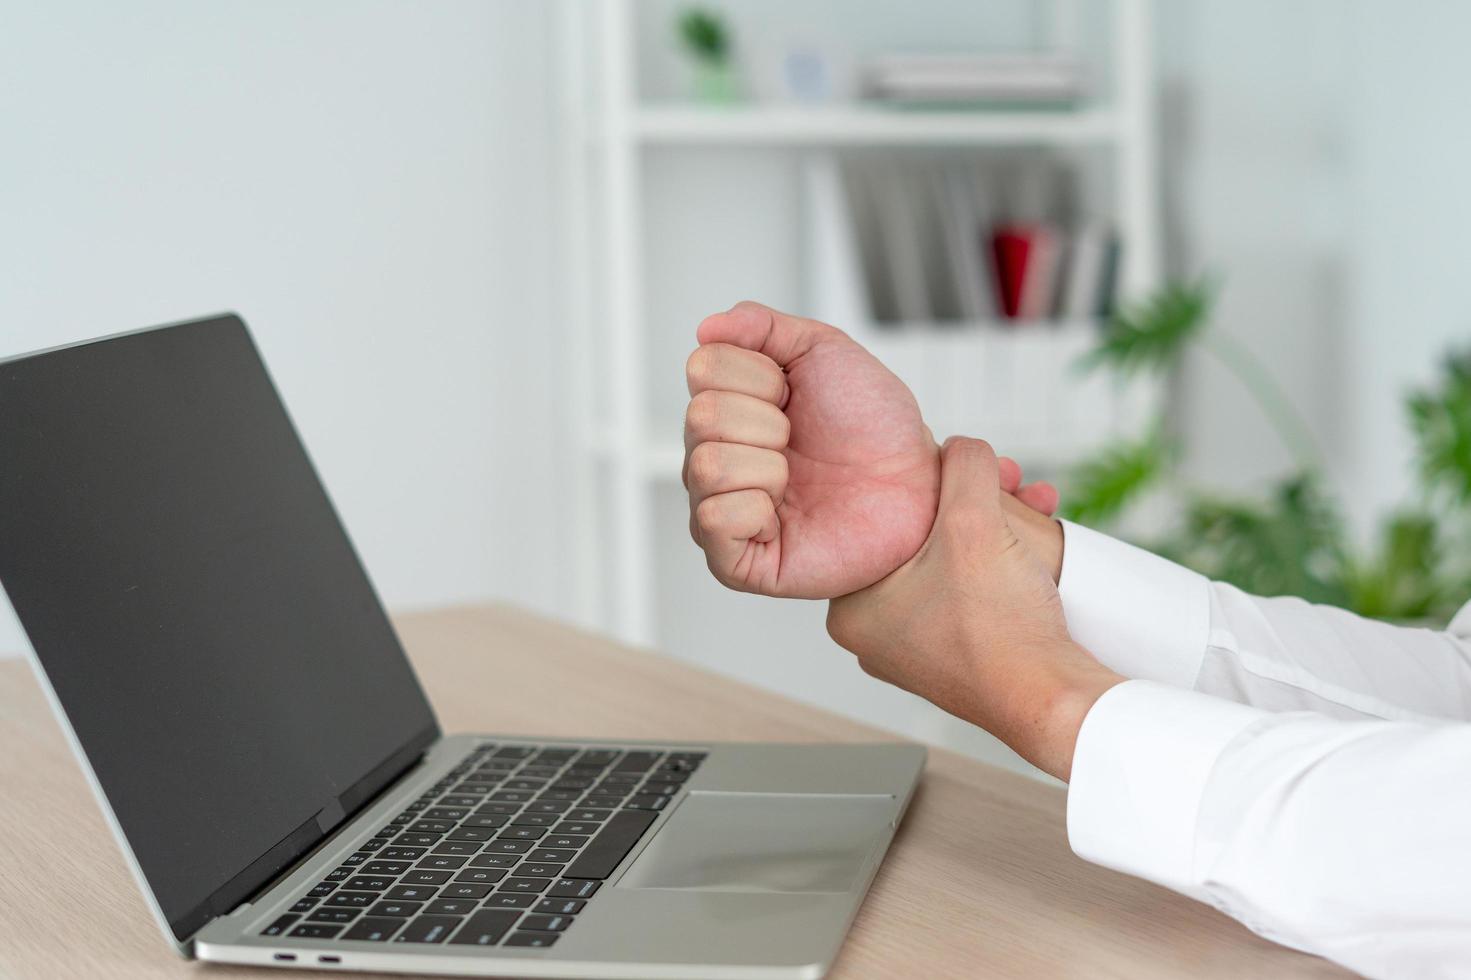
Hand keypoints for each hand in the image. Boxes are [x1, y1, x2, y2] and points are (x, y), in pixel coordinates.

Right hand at [684, 301, 1058, 597]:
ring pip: (706, 466)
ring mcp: (722, 507)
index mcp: (729, 405)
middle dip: (768, 422)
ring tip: (796, 478)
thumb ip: (762, 325)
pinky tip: (784, 513)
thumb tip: (707, 327)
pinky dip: (757, 508)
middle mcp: (715, 454)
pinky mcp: (734, 559)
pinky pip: (713, 520)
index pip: (703, 369)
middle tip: (800, 441)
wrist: (916, 486)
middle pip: (701, 417)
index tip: (794, 395)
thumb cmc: (875, 427)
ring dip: (768, 465)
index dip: (760, 376)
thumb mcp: (824, 350)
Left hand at [826, 437, 1121, 780]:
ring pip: (951, 559)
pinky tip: (1034, 542)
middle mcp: (873, 633)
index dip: (933, 477)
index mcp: (849, 606)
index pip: (881, 515)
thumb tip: (962, 445)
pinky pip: (970, 588)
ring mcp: (914, 647)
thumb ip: (963, 465)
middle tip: (1012, 483)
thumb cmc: (1002, 628)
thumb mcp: (975, 519)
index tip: (972, 468)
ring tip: (1035, 504)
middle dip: (976, 498)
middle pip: (921, 534)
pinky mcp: (954, 655)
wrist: (1053, 699)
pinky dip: (999, 561)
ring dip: (995, 525)